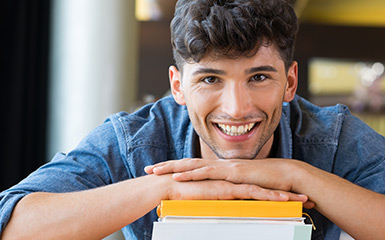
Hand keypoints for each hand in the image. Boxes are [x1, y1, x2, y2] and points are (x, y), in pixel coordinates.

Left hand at [147, 159, 314, 206]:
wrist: (286, 177)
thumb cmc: (267, 183)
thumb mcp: (243, 188)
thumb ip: (231, 190)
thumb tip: (221, 196)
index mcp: (220, 169)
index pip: (194, 168)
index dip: (177, 169)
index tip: (161, 171)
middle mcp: (220, 166)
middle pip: (188, 163)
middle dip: (167, 165)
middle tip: (149, 168)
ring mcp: (225, 168)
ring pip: (193, 166)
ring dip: (173, 167)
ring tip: (156, 170)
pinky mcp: (232, 173)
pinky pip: (208, 173)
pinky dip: (191, 174)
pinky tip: (178, 176)